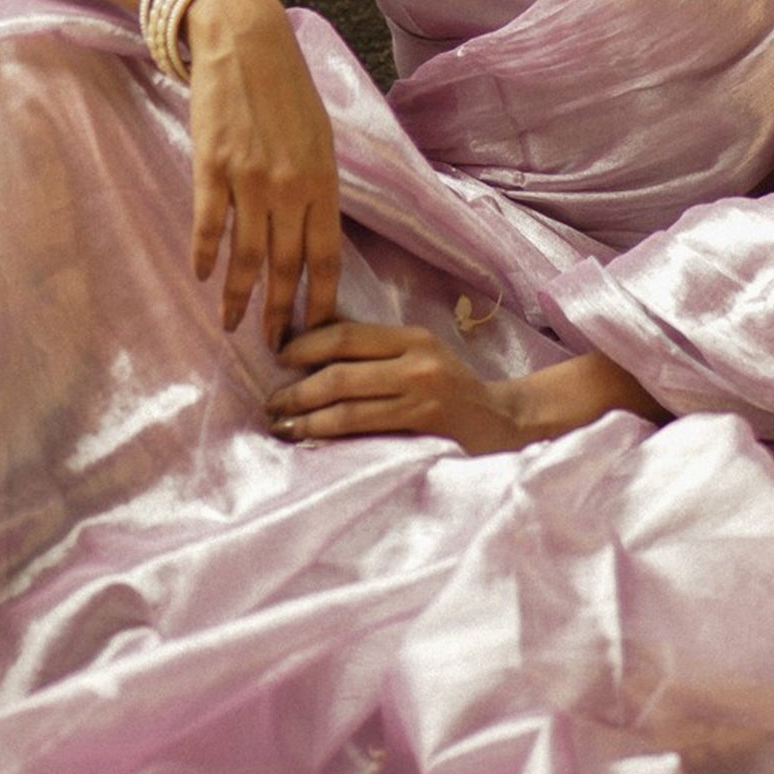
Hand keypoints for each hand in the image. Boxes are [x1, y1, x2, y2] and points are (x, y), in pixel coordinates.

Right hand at [182, 0, 343, 345]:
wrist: (246, 43)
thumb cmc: (286, 91)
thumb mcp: (319, 139)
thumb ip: (318, 189)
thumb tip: (315, 236)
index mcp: (323, 182)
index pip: (327, 257)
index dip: (321, 300)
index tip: (316, 332)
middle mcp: (290, 187)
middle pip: (287, 267)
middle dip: (281, 314)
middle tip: (274, 347)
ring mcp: (249, 179)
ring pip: (246, 256)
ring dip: (238, 297)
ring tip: (232, 325)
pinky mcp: (212, 167)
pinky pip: (208, 224)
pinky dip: (204, 255)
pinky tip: (200, 276)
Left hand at [266, 319, 530, 457]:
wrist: (504, 422)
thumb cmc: (451, 390)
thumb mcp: (419, 357)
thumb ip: (377, 353)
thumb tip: (309, 347)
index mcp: (411, 338)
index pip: (345, 334)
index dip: (304, 344)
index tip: (275, 356)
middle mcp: (417, 361)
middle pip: (340, 370)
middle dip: (296, 388)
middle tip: (269, 403)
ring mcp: (422, 394)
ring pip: (347, 405)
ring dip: (306, 417)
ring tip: (280, 425)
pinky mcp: (424, 426)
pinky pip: (365, 430)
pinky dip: (330, 435)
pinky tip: (310, 439)